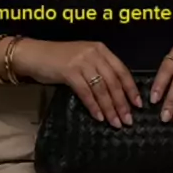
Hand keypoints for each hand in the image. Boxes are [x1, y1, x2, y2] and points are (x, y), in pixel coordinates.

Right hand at [15, 39, 141, 128]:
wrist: (34, 54)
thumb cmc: (58, 59)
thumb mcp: (83, 59)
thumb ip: (99, 69)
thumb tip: (116, 93)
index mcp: (100, 49)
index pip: (122, 70)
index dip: (131, 89)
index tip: (138, 105)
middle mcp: (93, 53)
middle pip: (113, 81)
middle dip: (122, 103)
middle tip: (128, 120)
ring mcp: (81, 61)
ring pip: (101, 88)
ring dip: (110, 108)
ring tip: (115, 122)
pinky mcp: (69, 71)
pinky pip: (86, 92)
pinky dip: (94, 106)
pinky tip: (99, 117)